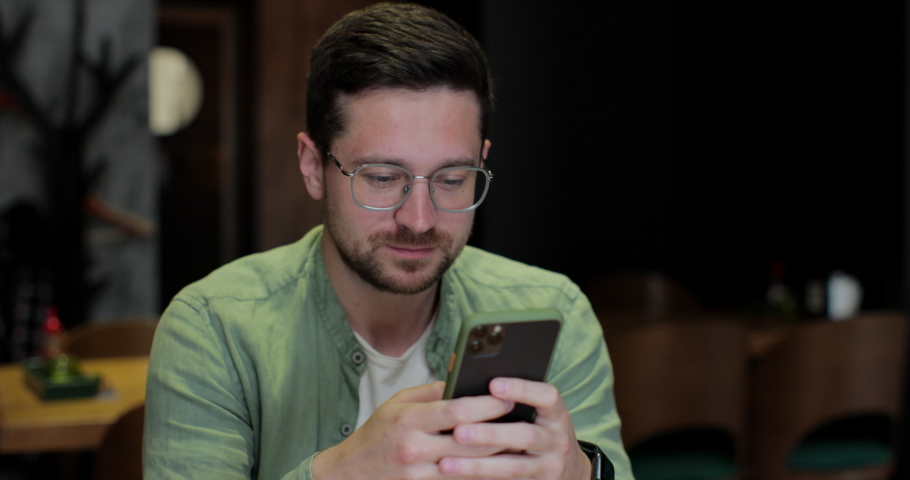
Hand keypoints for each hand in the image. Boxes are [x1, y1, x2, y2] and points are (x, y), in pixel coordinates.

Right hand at [312, 381, 514, 479]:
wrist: (350, 474)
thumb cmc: (378, 433)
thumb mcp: (398, 403)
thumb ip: (432, 390)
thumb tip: (463, 373)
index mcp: (409, 419)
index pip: (456, 409)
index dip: (487, 404)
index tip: (509, 397)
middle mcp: (415, 447)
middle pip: (470, 439)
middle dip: (501, 429)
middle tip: (524, 419)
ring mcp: (419, 472)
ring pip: (470, 464)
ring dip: (498, 454)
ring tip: (519, 441)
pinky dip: (481, 471)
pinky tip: (498, 464)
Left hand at [438, 378, 591, 479]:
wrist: (569, 472)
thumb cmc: (541, 433)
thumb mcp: (539, 416)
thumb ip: (514, 405)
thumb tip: (470, 393)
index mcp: (556, 415)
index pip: (546, 397)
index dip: (521, 389)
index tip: (493, 384)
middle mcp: (557, 440)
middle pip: (526, 436)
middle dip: (490, 434)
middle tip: (458, 432)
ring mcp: (550, 467)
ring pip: (513, 468)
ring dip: (478, 465)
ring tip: (447, 463)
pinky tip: (459, 478)